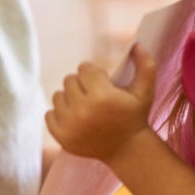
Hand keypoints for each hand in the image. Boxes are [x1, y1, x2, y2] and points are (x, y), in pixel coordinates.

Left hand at [45, 43, 157, 163]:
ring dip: (70, 98)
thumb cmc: (135, 116)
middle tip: (95, 95)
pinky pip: (49, 114)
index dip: (94, 72)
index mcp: (103, 96)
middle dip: (82, 84)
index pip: (84, 68)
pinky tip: (76, 118)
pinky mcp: (61, 137)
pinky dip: (60, 114)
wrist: (127, 150)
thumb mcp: (146, 90)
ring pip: (57, 95)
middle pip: (69, 80)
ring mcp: (70, 125)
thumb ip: (146, 65)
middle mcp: (83, 111)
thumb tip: (137, 44)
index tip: (103, 82)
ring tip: (85, 106)